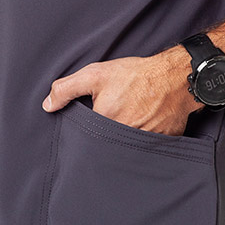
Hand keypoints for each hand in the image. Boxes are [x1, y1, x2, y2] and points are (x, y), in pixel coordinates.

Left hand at [41, 45, 196, 135]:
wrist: (177, 77)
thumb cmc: (136, 75)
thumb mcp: (96, 74)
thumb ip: (67, 88)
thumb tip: (47, 106)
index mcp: (104, 122)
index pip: (87, 136)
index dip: (88, 130)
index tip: (95, 121)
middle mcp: (123, 138)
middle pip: (105, 145)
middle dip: (105, 137)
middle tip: (116, 119)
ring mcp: (144, 144)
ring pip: (125, 150)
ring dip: (124, 142)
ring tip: (131, 122)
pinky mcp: (161, 146)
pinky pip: (146, 150)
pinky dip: (144, 142)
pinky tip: (147, 127)